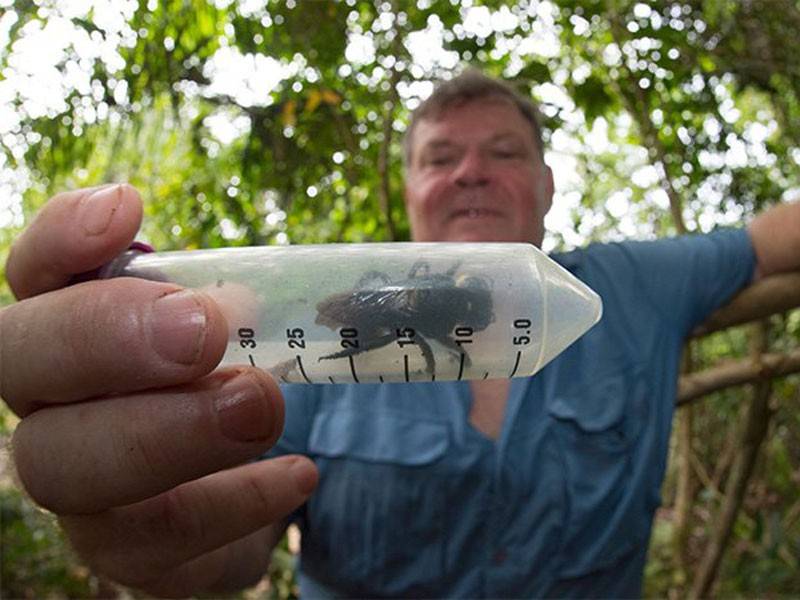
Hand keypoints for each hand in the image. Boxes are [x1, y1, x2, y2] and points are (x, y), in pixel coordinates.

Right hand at [1, 184, 317, 595]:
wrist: (244, 483)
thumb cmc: (227, 383)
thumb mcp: (236, 330)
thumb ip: (225, 307)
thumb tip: (234, 298)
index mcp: (74, 329)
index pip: (36, 275)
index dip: (62, 241)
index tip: (129, 208)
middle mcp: (52, 402)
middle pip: (17, 364)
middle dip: (106, 338)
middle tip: (204, 329)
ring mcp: (78, 483)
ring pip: (64, 467)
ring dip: (167, 433)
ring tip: (260, 404)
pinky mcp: (123, 548)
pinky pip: (155, 542)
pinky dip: (233, 503)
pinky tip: (299, 473)